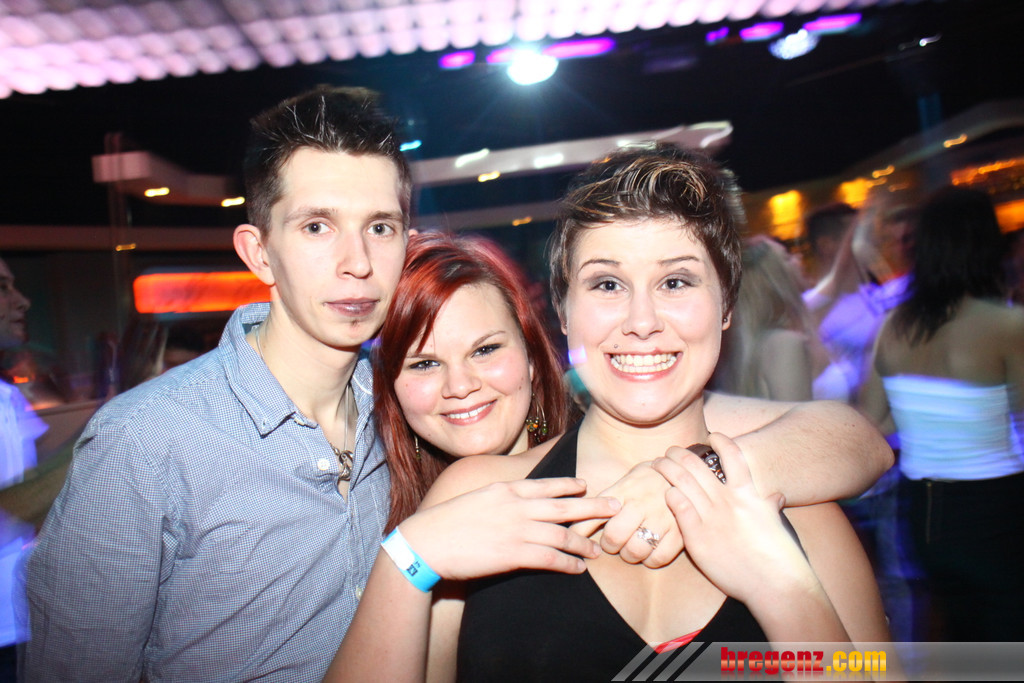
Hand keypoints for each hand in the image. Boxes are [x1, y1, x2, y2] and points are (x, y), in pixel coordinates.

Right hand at [398, 477, 620, 580]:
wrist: (428, 542)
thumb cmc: (447, 522)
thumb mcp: (476, 497)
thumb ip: (500, 498)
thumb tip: (514, 500)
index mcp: (507, 489)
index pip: (547, 484)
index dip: (570, 485)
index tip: (586, 486)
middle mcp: (517, 506)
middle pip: (565, 506)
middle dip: (594, 507)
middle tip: (616, 507)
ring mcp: (517, 530)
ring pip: (563, 534)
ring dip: (584, 542)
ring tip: (598, 549)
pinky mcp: (514, 554)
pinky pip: (551, 558)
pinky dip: (569, 563)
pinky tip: (579, 568)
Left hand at [569, 461, 683, 567]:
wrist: (687, 471)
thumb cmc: (649, 479)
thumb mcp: (624, 482)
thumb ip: (601, 502)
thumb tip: (573, 525)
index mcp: (623, 490)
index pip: (593, 515)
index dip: (581, 533)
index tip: (580, 540)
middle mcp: (640, 503)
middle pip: (614, 537)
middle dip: (609, 546)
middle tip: (613, 543)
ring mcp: (661, 518)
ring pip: (635, 551)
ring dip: (629, 555)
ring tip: (631, 548)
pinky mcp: (679, 532)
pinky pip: (658, 558)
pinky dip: (650, 561)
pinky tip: (649, 553)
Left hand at [651, 433, 812, 604]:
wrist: (777, 584)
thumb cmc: (780, 556)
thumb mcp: (775, 523)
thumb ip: (770, 506)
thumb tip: (776, 496)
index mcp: (749, 494)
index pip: (733, 456)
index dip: (721, 441)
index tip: (711, 436)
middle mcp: (728, 500)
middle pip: (697, 465)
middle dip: (679, 454)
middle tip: (670, 451)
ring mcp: (712, 517)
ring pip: (682, 481)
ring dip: (667, 468)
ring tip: (658, 464)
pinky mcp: (698, 537)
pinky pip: (679, 507)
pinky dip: (671, 495)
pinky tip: (666, 492)